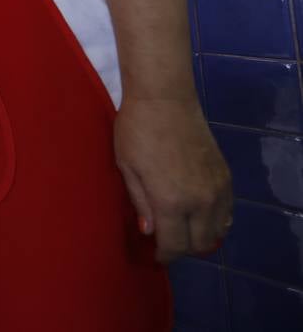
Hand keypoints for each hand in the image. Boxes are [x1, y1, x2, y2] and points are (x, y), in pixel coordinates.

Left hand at [114, 96, 231, 262]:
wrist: (165, 99)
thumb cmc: (136, 131)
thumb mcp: (127, 168)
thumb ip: (140, 203)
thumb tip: (150, 232)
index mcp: (171, 201)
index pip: (174, 245)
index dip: (164, 255)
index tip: (157, 255)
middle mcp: (200, 201)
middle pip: (200, 244)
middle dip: (183, 249)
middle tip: (167, 241)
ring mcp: (217, 189)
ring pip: (219, 231)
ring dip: (202, 237)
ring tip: (183, 230)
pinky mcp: (226, 176)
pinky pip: (228, 212)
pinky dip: (217, 221)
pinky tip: (201, 215)